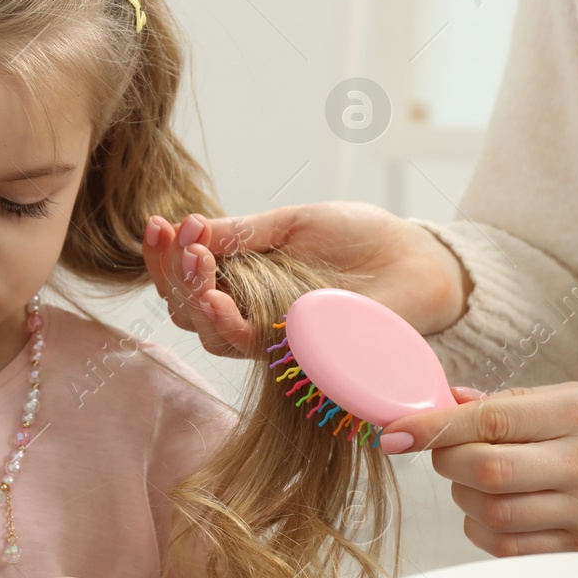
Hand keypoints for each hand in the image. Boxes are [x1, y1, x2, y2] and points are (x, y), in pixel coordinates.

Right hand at [141, 201, 471, 357]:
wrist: (417, 257)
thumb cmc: (358, 238)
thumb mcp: (291, 223)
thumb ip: (241, 233)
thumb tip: (187, 231)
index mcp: (243, 285)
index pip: (186, 284)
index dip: (163, 259)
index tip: (160, 223)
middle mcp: (252, 318)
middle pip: (187, 315)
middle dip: (173, 276)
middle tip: (182, 239)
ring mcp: (276, 340)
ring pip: (212, 336)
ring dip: (194, 298)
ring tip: (196, 262)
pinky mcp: (303, 354)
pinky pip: (254, 348)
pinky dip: (227, 322)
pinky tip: (215, 295)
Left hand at [379, 382, 577, 554]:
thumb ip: (516, 402)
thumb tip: (450, 402)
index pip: (491, 422)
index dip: (432, 428)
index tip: (395, 432)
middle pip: (486, 470)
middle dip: (447, 461)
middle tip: (447, 452)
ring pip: (493, 514)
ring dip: (464, 497)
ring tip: (476, 480)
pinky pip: (514, 549)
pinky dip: (486, 530)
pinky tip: (494, 510)